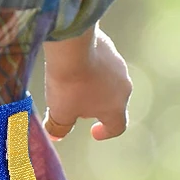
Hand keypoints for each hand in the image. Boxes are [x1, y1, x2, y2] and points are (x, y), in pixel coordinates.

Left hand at [42, 26, 131, 141]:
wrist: (72, 43)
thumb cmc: (69, 83)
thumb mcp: (60, 111)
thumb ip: (59, 126)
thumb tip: (56, 135)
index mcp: (116, 108)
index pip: (117, 127)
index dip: (106, 132)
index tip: (94, 132)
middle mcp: (124, 87)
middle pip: (112, 103)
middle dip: (95, 107)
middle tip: (76, 105)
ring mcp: (119, 66)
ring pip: (108, 81)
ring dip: (93, 85)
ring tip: (73, 81)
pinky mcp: (110, 48)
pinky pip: (102, 63)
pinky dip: (91, 67)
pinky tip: (73, 63)